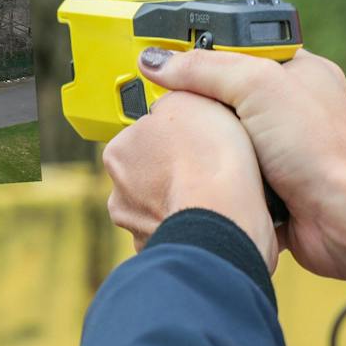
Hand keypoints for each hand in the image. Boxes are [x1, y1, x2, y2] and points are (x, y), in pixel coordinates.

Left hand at [101, 87, 279, 271]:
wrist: (226, 221)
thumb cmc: (209, 160)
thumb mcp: (194, 98)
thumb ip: (176, 93)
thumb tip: (172, 97)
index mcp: (119, 152)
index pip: (142, 135)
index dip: (171, 133)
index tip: (193, 135)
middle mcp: (120, 194)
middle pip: (149, 172)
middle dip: (174, 168)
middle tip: (208, 163)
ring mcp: (140, 228)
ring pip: (164, 205)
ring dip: (185, 199)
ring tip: (218, 192)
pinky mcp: (167, 252)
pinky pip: (182, 231)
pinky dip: (197, 226)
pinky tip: (219, 218)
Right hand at [136, 47, 345, 301]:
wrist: (343, 218)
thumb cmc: (319, 147)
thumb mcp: (256, 86)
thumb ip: (204, 69)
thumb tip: (156, 62)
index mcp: (297, 72)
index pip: (239, 50)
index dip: (203, 55)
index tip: (167, 63)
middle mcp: (291, 110)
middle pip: (227, 98)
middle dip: (201, 107)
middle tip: (168, 108)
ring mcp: (283, 151)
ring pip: (226, 142)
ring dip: (210, 150)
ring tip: (184, 148)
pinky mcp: (274, 189)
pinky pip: (231, 178)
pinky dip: (220, 182)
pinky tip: (206, 180)